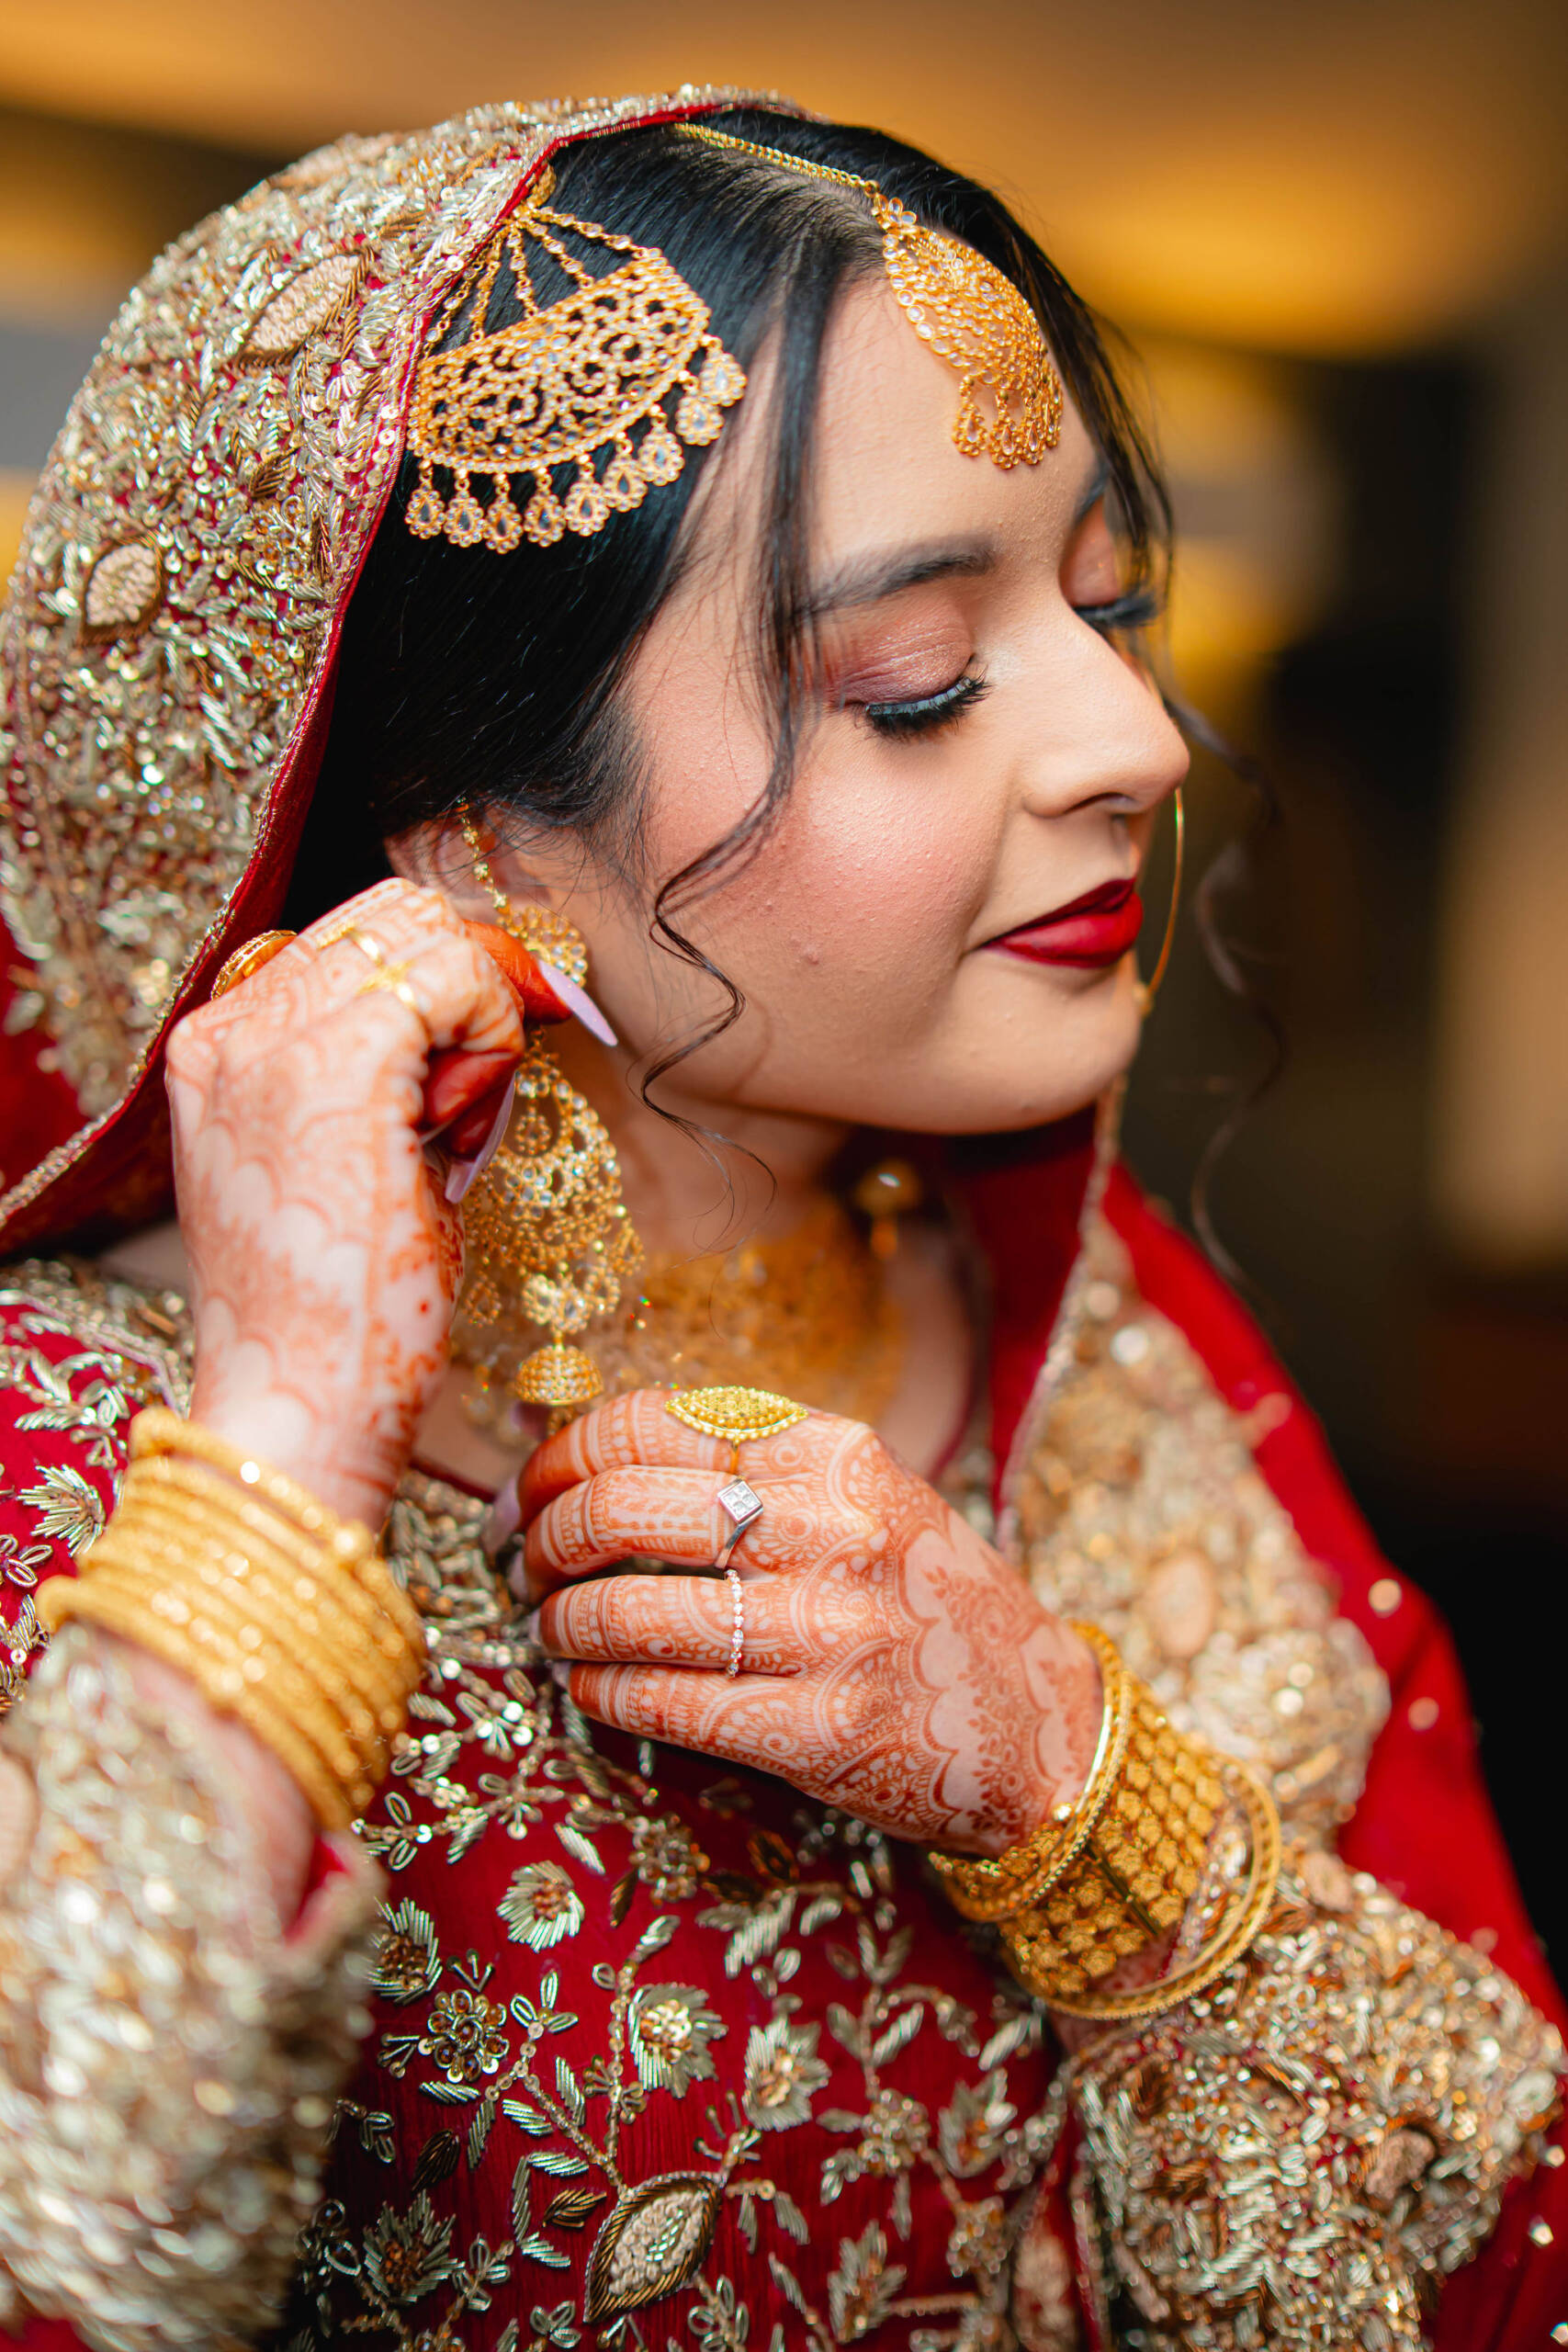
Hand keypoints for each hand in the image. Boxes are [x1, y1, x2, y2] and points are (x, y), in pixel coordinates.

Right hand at [168, 879, 521, 1526]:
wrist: (302, 1406)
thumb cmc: (342, 1310)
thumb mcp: (343, 1162)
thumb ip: (374, 1075)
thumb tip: (471, 1001)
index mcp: (218, 1045)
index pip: (354, 937)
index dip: (440, 988)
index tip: (471, 1079)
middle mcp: (229, 1027)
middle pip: (396, 912)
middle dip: (467, 990)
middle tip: (476, 1100)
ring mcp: (272, 1040)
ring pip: (431, 933)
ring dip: (480, 1023)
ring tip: (457, 1135)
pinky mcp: (338, 1064)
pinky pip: (459, 978)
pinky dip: (492, 1045)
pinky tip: (464, 1138)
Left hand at [523, 1391, 1102, 1854]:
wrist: (1040, 1725)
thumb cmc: (924, 1601)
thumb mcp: (861, 1497)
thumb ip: (746, 1467)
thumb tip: (572, 1450)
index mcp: (837, 1452)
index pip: (652, 1421)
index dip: (561, 1455)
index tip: (530, 1491)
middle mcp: (834, 1528)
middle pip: (621, 1507)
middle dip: (545, 1539)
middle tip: (526, 1565)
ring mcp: (830, 1633)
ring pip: (629, 1612)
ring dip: (561, 1624)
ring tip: (552, 1631)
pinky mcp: (821, 1732)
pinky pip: (664, 1705)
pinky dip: (602, 1695)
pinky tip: (590, 1690)